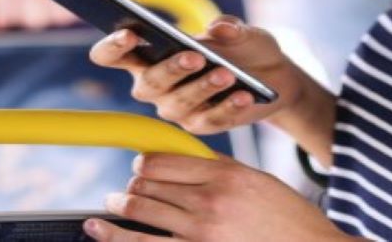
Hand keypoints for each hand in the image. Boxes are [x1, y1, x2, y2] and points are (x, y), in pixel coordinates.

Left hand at [84, 154, 351, 240]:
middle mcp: (210, 200)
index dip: (145, 163)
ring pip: (141, 211)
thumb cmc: (288, 220)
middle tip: (124, 192)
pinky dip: (120, 238)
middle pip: (148, 183)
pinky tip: (102, 232)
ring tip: (110, 209)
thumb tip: (182, 159)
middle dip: (131, 186)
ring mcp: (202, 233)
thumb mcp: (258, 182)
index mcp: (226, 174)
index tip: (140, 167)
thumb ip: (220, 170)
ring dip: (119, 208)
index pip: (165, 159)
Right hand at [89, 17, 312, 134]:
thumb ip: (231, 27)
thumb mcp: (242, 31)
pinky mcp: (202, 126)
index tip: (128, 33)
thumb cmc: (244, 48)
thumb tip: (219, 28)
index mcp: (148, 56)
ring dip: (201, 88)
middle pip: (147, 84)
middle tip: (195, 56)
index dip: (113, 47)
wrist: (274, 75)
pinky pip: (210, 121)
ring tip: (227, 74)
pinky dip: (228, 107)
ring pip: (177, 105)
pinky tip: (244, 95)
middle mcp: (154, 86)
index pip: (112, 56)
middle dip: (170, 69)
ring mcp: (177, 109)